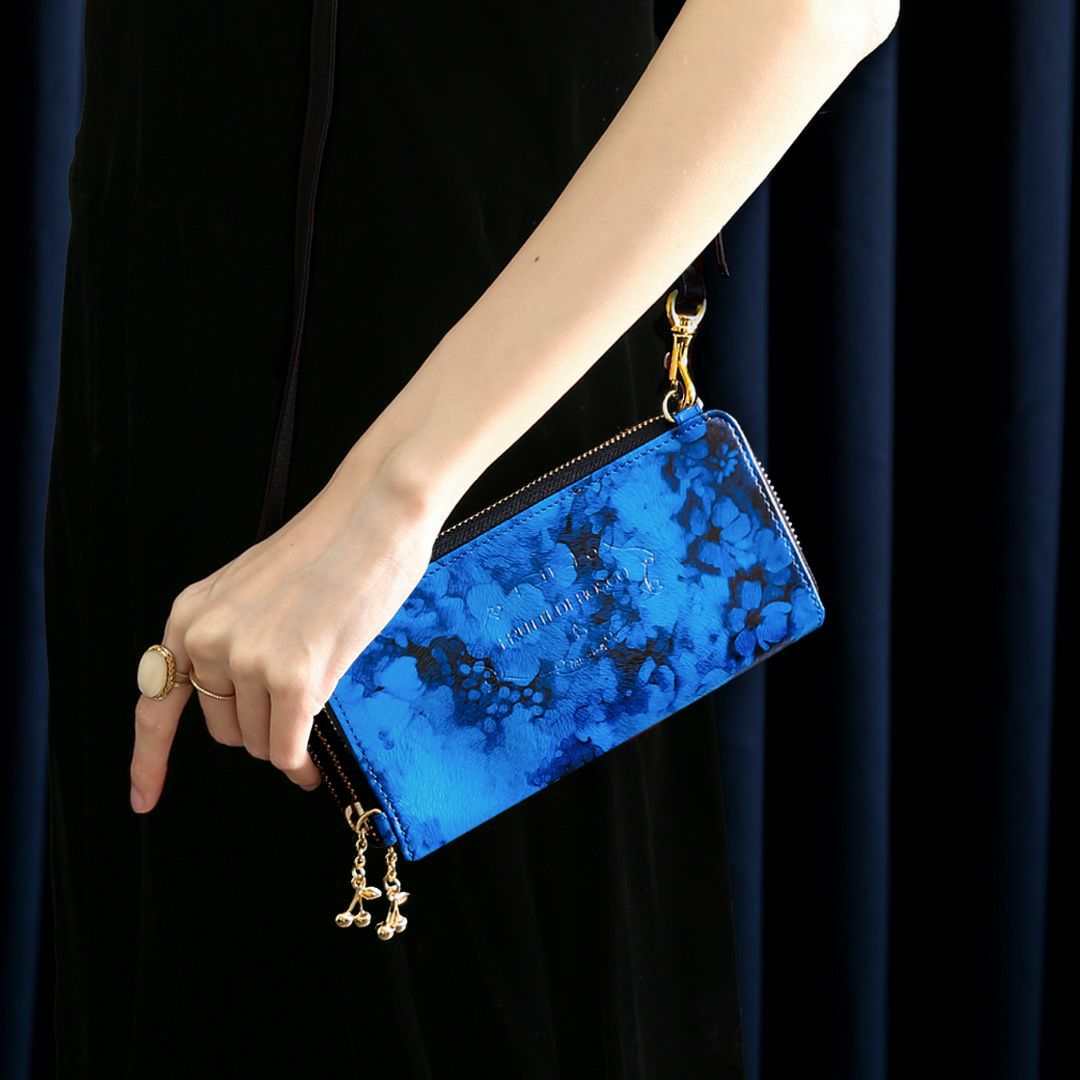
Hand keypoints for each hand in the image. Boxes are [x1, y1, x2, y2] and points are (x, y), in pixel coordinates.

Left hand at [129, 447, 445, 812]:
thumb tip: (244, 702)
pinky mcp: (293, 677)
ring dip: (286, 737)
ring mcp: (248, 659)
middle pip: (221, 729)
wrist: (375, 517)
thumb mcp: (255, 590)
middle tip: (297, 701)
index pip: (154, 701)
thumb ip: (235, 639)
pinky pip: (287, 750)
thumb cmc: (332, 547)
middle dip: (257, 727)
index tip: (144, 797)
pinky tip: (312, 769)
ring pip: (258, 741)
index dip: (148, 758)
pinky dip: (300, 766)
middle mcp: (207, 639)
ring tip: (320, 699)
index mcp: (190, 614)